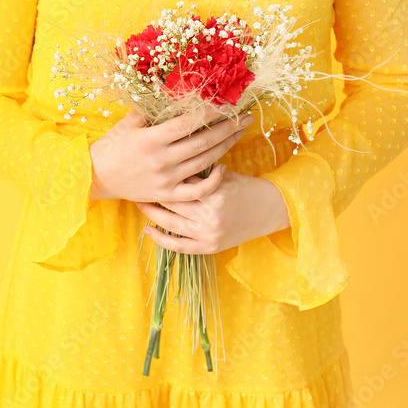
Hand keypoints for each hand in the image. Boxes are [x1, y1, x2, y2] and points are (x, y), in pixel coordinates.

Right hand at [88, 104, 253, 202]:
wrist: (97, 176)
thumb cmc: (112, 146)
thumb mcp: (129, 123)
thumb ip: (153, 111)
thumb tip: (176, 95)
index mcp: (151, 139)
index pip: (188, 123)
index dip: (209, 112)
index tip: (226, 103)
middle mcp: (161, 160)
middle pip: (203, 142)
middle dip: (227, 128)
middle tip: (244, 117)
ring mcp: (166, 179)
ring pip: (204, 162)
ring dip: (225, 147)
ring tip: (239, 133)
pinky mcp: (167, 194)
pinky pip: (197, 190)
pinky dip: (213, 180)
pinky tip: (223, 167)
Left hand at [136, 170, 290, 253]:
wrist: (270, 209)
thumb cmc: (245, 187)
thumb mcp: (224, 175)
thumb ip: (200, 172)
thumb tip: (171, 160)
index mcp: (214, 193)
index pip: (181, 183)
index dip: (163, 176)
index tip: (149, 169)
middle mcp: (210, 215)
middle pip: (172, 203)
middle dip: (153, 193)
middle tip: (137, 185)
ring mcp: (208, 234)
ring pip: (170, 224)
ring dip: (151, 213)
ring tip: (139, 203)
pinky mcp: (209, 247)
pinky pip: (179, 246)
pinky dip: (161, 240)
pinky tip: (147, 231)